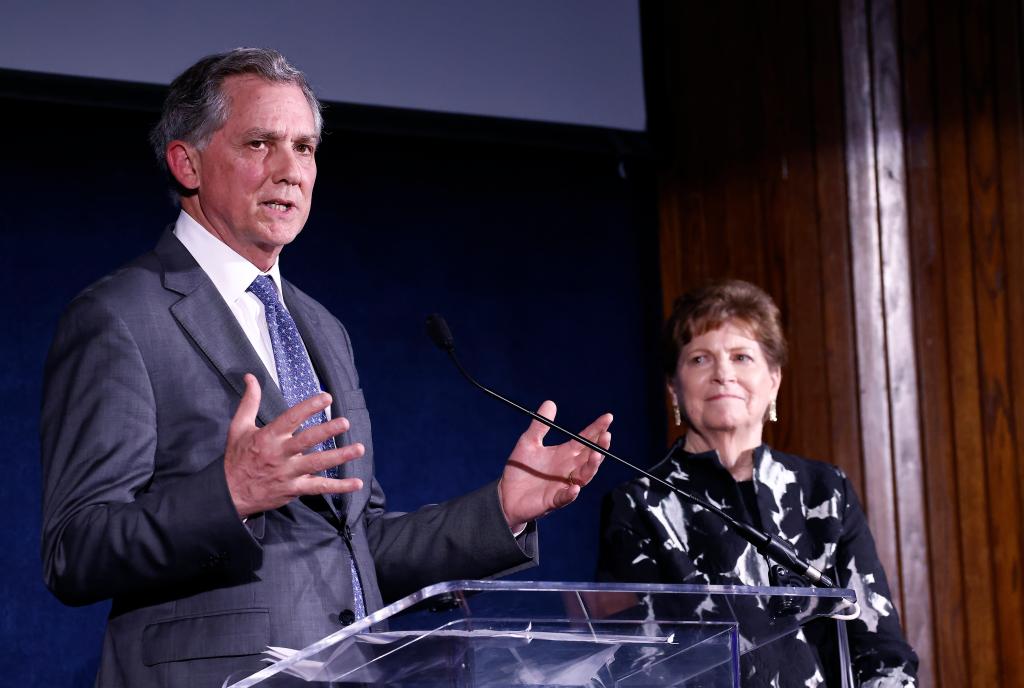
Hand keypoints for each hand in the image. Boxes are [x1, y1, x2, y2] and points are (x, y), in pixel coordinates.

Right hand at [225, 374, 364, 517]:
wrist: (229, 494)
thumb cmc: (236, 458)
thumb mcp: (238, 428)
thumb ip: (249, 402)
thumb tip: (250, 377)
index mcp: (268, 437)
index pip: (291, 419)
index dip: (309, 407)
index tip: (326, 397)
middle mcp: (280, 455)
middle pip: (306, 441)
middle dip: (327, 431)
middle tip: (345, 422)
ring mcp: (288, 473)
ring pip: (317, 464)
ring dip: (339, 457)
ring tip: (359, 448)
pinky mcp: (294, 490)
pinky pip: (319, 488)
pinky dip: (339, 487)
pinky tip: (357, 483)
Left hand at [498, 401, 612, 531]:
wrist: (505, 494)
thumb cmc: (520, 469)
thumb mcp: (528, 442)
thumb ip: (540, 425)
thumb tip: (550, 402)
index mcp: (565, 454)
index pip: (585, 439)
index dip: (596, 429)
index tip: (608, 417)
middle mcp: (568, 468)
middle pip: (589, 456)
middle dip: (600, 446)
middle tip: (606, 435)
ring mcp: (563, 485)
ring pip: (584, 476)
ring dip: (591, 466)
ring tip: (596, 455)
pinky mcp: (552, 500)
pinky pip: (565, 497)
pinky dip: (571, 493)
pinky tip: (575, 487)